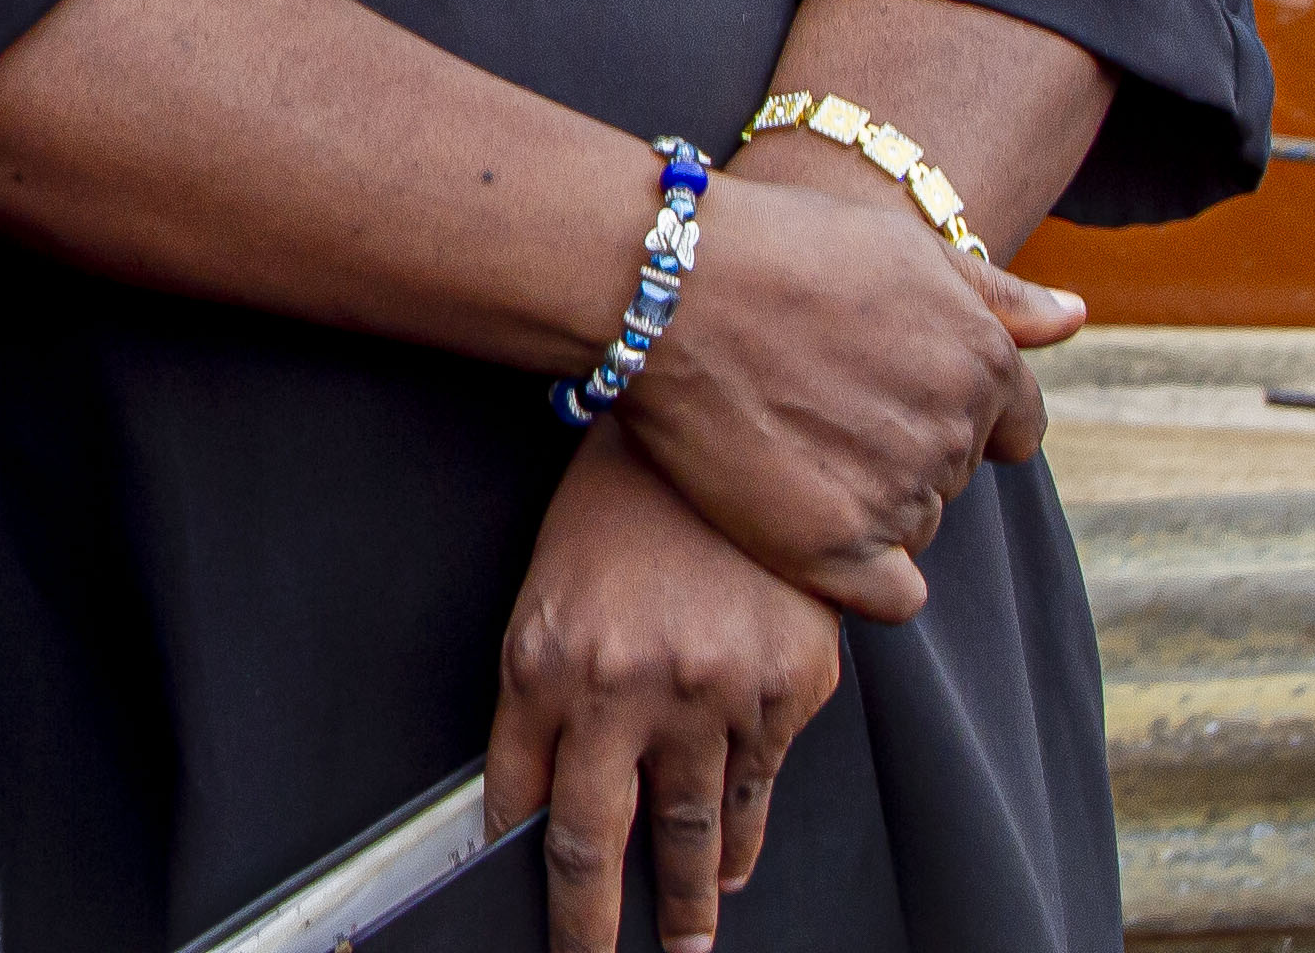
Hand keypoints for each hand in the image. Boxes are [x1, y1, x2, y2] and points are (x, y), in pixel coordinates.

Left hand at [485, 426, 845, 952]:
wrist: (716, 416)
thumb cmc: (620, 504)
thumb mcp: (549, 592)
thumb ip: (542, 696)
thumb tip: (534, 800)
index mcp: (546, 662)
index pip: (526, 805)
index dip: (527, 874)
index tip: (535, 922)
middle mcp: (623, 688)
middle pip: (602, 845)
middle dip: (593, 927)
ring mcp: (712, 693)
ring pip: (694, 836)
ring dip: (685, 903)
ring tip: (680, 944)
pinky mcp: (788, 687)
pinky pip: (762, 787)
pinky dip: (744, 837)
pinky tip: (733, 867)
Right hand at [609, 175, 1080, 621]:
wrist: (666, 282)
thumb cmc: (778, 247)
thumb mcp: (902, 247)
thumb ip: (996, 295)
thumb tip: (1074, 318)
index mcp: (985, 364)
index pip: (1014, 427)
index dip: (952, 410)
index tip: (883, 390)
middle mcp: (954, 435)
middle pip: (952, 474)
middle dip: (898, 446)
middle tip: (816, 400)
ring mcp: (896, 495)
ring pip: (914, 527)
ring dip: (868, 501)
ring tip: (791, 442)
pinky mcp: (834, 549)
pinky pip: (890, 595)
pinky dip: (860, 575)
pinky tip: (806, 522)